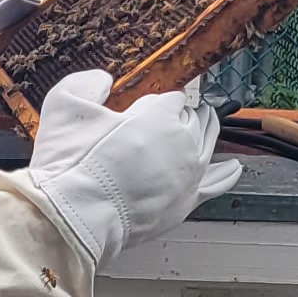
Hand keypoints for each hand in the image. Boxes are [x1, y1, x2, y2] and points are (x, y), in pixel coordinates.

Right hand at [15, 69, 240, 268]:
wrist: (78, 215)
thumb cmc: (73, 163)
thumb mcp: (64, 106)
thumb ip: (86, 83)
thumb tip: (103, 81)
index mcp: (161, 113)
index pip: (173, 98)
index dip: (159, 101)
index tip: (147, 108)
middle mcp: (184, 139)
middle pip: (194, 118)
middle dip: (184, 114)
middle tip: (174, 116)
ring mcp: (190, 172)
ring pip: (209, 142)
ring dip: (205, 131)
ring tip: (202, 126)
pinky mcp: (188, 200)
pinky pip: (218, 182)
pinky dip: (227, 172)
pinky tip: (233, 167)